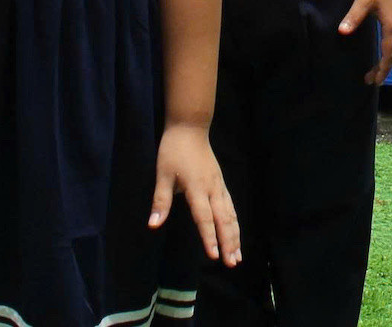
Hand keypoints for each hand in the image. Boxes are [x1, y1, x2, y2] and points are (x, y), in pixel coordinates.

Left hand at [149, 123, 240, 266]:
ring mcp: (219, 185)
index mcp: (197, 187)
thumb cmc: (173, 150)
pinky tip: (236, 233)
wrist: (190, 127)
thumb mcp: (162, 174)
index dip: (209, 237)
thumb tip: (153, 225)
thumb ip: (160, 201)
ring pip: (231, 214)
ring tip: (238, 256)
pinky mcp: (221, 183)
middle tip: (232, 263)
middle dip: (228, 242)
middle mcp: (212, 188)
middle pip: (223, 219)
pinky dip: (234, 223)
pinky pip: (231, 206)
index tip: (214, 256)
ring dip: (235, 235)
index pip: (204, 217)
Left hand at [339, 0, 391, 83]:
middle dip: (384, 69)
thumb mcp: (364, 0)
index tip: (374, 81)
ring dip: (390, 61)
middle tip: (371, 79)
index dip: (382, 70)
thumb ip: (353, 17)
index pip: (388, 55)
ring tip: (379, 69)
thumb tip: (341, 31)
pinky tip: (388, 51)